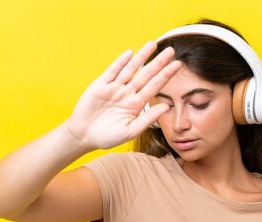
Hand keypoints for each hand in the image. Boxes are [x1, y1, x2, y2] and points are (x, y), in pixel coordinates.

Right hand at [65, 41, 181, 149]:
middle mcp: (127, 94)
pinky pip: (112, 71)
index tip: (177, 65)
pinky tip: (130, 53)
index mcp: (136, 105)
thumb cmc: (107, 137)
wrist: (83, 136)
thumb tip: (166, 107)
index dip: (165, 76)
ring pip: (130, 69)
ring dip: (141, 56)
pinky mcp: (100, 85)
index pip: (155, 87)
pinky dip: (120, 62)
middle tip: (171, 51)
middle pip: (146, 75)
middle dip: (158, 63)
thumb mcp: (130, 131)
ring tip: (153, 44)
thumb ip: (147, 119)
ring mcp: (114, 88)